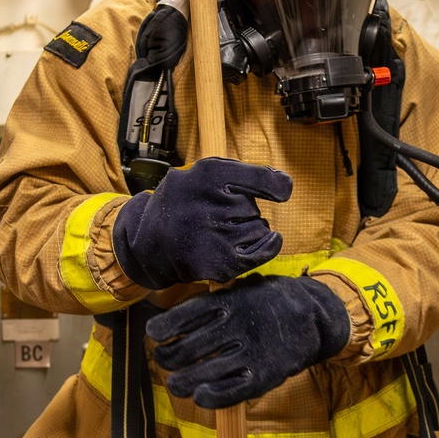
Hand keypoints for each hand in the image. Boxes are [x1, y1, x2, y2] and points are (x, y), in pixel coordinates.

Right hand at [112, 157, 291, 289]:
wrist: (152, 243)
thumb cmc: (183, 203)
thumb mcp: (203, 174)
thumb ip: (244, 173)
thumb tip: (286, 186)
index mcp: (207, 176)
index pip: (260, 179)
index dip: (274, 186)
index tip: (283, 191)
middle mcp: (211, 207)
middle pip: (254, 208)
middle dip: (243, 210)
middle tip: (215, 214)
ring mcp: (216, 238)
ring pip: (259, 229)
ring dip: (248, 230)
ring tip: (219, 230)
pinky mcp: (221, 264)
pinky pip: (262, 252)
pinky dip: (267, 246)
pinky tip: (259, 241)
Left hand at [148, 273, 350, 408]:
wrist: (314, 316)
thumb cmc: (268, 302)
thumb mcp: (243, 288)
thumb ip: (213, 300)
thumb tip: (175, 314)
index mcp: (228, 301)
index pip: (183, 316)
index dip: (162, 328)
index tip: (153, 333)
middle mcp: (236, 326)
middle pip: (185, 349)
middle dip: (167, 358)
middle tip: (164, 360)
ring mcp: (249, 353)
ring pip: (201, 375)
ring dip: (180, 382)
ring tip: (176, 382)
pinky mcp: (262, 377)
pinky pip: (227, 393)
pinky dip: (207, 397)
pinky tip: (199, 395)